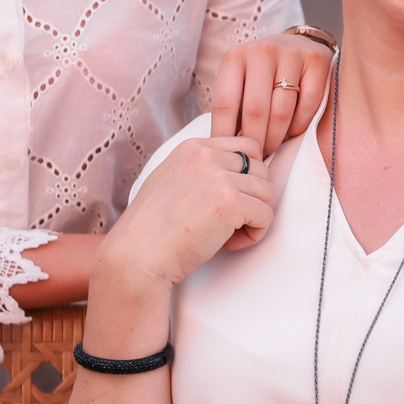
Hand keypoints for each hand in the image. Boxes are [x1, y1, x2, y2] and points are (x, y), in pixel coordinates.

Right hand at [95, 136, 274, 295]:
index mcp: (194, 147)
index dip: (247, 176)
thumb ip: (202, 168)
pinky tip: (229, 243)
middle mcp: (206, 156)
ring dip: (253, 217)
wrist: (137, 257)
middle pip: (261, 169)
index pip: (248, 146)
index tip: (229, 199)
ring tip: (226, 234)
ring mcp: (219, 178)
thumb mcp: (173, 179)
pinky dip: (254, 234)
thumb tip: (240, 169)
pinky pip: (266, 216)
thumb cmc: (154, 228)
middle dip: (251, 196)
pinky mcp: (229, 203)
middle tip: (227, 220)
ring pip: (267, 192)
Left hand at [212, 32, 332, 153]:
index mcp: (235, 57)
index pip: (225, 104)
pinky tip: (290, 131)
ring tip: (270, 147)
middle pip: (255, 110)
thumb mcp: (240, 81)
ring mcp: (291, 55)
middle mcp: (262, 52)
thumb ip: (232, 107)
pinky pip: (307, 106)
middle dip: (254, 141)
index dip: (226, 135)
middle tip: (254, 157)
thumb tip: (224, 147)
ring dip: (275, 138)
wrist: (297, 44)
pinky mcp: (316, 62)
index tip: (229, 155)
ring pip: (282, 112)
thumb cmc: (262, 73)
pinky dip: (298, 126)